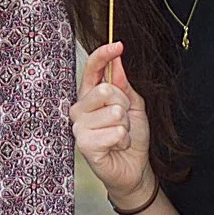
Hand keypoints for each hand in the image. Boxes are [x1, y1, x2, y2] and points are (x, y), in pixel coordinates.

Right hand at [71, 41, 153, 207]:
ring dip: (125, 125)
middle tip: (125, 119)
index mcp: (90, 95)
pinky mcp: (84, 145)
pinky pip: (113, 132)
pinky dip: (123, 139)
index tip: (118, 45)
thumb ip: (124, 85)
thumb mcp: (134, 106)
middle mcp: (80, 109)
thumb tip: (117, 62)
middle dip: (124, 104)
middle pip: (104, 90)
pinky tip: (117, 146)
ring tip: (121, 135)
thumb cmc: (131, 137)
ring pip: (113, 112)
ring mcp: (79, 127)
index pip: (92, 70)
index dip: (103, 55)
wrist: (134, 168)